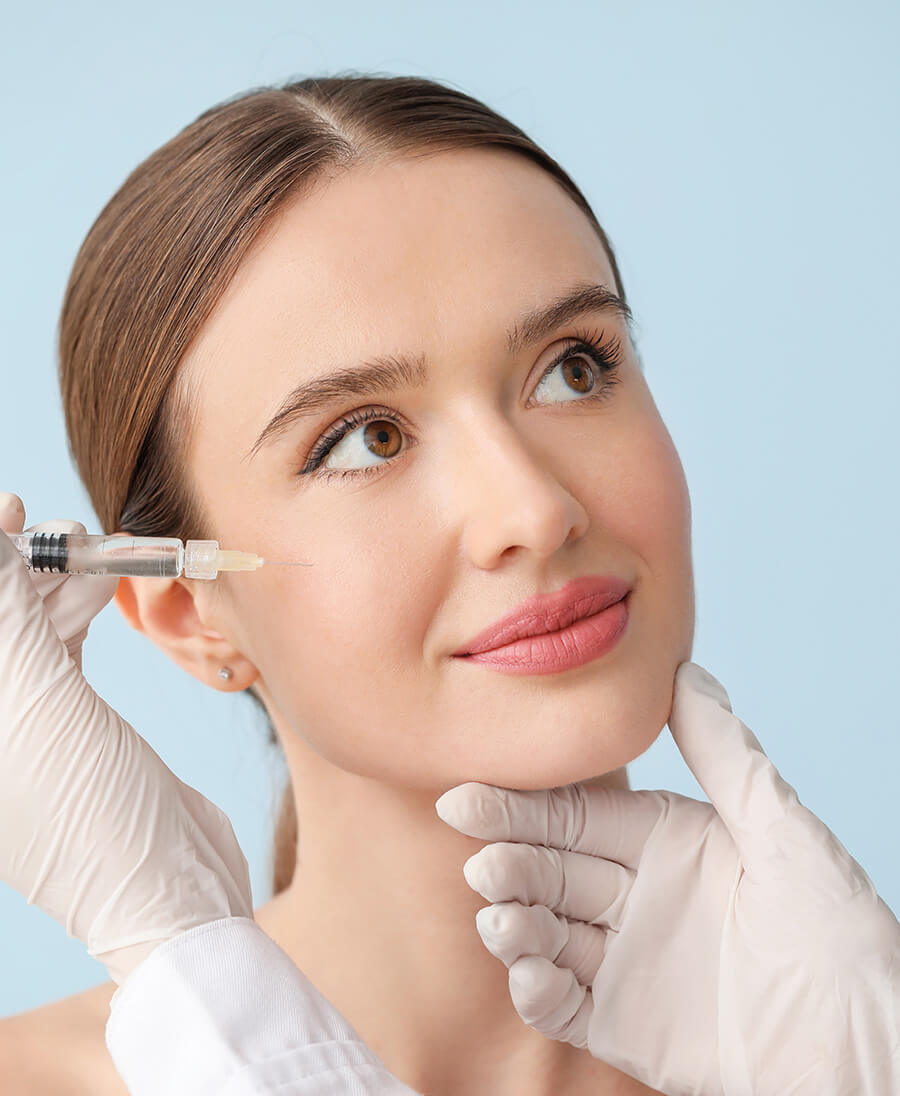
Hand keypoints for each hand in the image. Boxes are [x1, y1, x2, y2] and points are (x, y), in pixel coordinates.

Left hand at [0, 491, 252, 986]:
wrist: (170, 884)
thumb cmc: (87, 810)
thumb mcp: (35, 696)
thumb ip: (3, 605)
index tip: (11, 509)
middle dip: (19, 564)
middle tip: (62, 528)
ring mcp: (15, 721)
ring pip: (22, 622)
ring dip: (58, 578)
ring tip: (100, 550)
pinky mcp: (65, 717)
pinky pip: (60, 643)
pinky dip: (83, 607)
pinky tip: (109, 583)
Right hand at [435, 662, 899, 1095]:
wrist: (867, 1052)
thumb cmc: (840, 934)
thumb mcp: (782, 832)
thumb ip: (723, 754)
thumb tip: (682, 670)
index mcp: (667, 843)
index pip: (577, 818)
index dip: (521, 809)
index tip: (465, 798)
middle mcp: (639, 897)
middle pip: (553, 873)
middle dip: (511, 865)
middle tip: (481, 865)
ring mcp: (629, 963)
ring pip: (547, 935)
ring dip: (515, 926)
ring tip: (501, 922)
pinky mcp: (625, 1028)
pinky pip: (565, 1005)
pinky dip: (537, 991)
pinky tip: (530, 976)